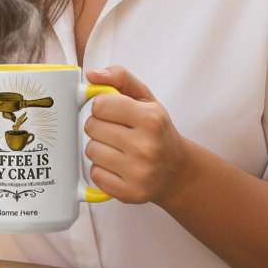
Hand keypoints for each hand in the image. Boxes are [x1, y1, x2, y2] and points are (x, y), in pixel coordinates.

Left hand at [83, 66, 193, 204]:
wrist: (177, 171)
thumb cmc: (157, 130)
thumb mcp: (145, 98)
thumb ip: (120, 78)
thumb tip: (92, 74)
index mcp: (151, 119)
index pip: (100, 104)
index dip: (103, 106)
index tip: (114, 112)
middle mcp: (146, 146)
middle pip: (92, 127)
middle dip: (100, 126)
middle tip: (117, 131)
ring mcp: (138, 172)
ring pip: (90, 151)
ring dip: (99, 148)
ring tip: (119, 149)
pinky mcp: (129, 193)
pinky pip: (95, 174)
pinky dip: (102, 169)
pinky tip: (118, 166)